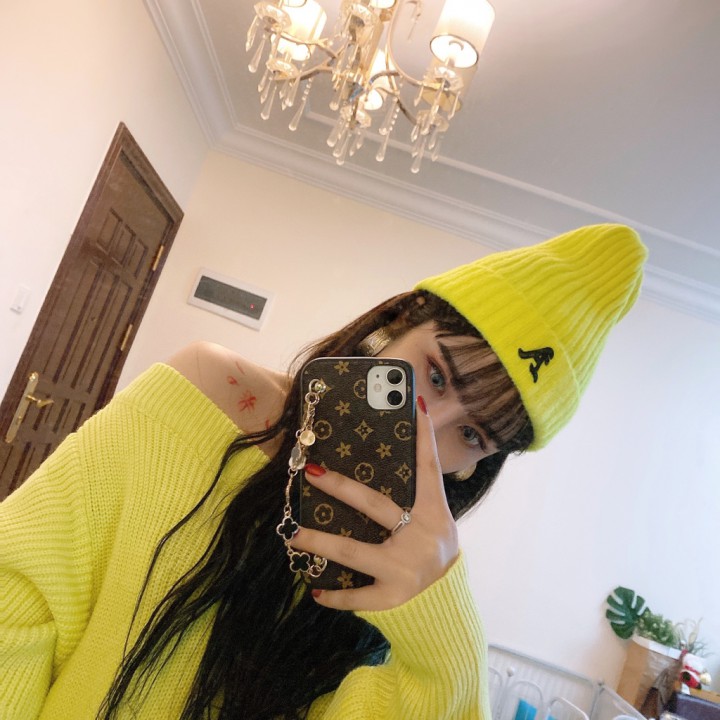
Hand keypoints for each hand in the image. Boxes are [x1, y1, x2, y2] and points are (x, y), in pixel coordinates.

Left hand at [289, 397, 458, 611]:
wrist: (447, 607)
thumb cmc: (433, 556)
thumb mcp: (435, 526)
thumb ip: (416, 502)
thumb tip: (390, 464)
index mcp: (434, 513)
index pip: (429, 467)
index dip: (425, 436)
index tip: (417, 403)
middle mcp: (422, 536)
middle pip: (375, 505)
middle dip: (340, 487)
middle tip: (311, 472)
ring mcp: (405, 568)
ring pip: (353, 550)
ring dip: (320, 542)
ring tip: (293, 535)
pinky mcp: (393, 597)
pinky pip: (357, 595)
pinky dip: (336, 596)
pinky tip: (316, 591)